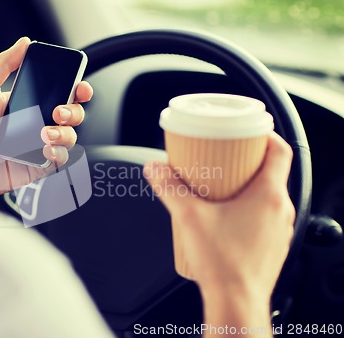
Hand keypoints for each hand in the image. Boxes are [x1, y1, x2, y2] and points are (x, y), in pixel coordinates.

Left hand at [0, 37, 92, 198]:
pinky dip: (58, 153)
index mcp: (29, 103)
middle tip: (58, 112)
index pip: (61, 94)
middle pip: (73, 114)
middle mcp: (37, 124)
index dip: (76, 90)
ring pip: (71, 136)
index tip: (80, 88)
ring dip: (65, 133)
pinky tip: (44, 149)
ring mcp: (40, 145)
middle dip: (74, 111)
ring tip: (45, 133)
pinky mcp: (40, 165)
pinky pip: (61, 159)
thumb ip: (5, 62)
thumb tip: (24, 43)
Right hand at [144, 132, 294, 323]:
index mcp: (269, 196)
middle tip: (225, 158)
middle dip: (247, 161)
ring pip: (268, 196)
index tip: (250, 132)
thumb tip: (155, 168)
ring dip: (247, 186)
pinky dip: (249, 208)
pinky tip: (225, 216)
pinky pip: (264, 217)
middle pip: (271, 173)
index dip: (266, 136)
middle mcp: (280, 212)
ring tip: (221, 186)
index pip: (280, 152)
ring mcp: (278, 231)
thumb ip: (169, 188)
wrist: (235, 303)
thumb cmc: (223, 265)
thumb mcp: (189, 217)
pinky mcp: (271, 246)